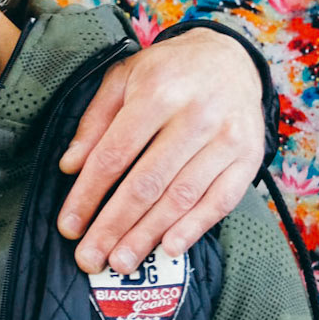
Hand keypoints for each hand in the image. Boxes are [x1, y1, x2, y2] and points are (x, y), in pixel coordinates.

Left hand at [57, 29, 262, 273]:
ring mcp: (227, 138)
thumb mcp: (123, 79)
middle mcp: (196, 115)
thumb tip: (70, 167)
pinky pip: (221, 200)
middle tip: (89, 259)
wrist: (230, 57)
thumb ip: (94, 123)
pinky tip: (169, 248)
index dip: (89, 194)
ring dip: (148, 235)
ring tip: (120, 263)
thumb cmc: (167, 72)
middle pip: (147, 183)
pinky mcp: (249, 157)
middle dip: (114, 226)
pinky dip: (195, 227)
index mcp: (158, 93)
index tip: (69, 226)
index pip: (115, 154)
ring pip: (181, 197)